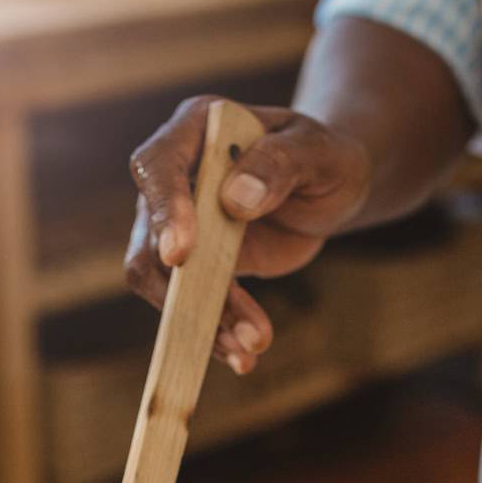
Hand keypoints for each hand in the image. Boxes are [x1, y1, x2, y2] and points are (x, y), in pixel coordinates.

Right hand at [127, 95, 370, 373]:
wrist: (331, 187)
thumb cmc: (325, 155)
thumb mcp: (318, 151)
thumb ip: (280, 165)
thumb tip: (236, 200)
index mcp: (196, 130)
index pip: (157, 167)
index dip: (164, 210)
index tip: (181, 254)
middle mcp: (176, 176)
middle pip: (150, 238)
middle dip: (187, 289)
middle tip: (231, 327)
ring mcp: (180, 222)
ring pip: (165, 281)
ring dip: (204, 319)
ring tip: (250, 347)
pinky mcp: (197, 263)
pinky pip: (190, 302)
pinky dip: (215, 331)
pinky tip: (243, 353)